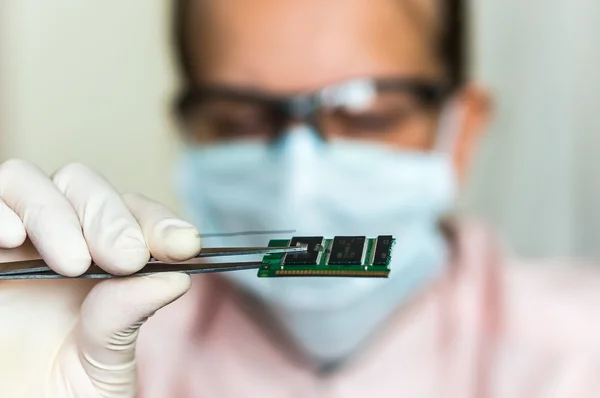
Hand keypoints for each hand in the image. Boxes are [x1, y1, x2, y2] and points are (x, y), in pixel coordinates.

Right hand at [0, 159, 200, 397]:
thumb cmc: (59, 392)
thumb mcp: (103, 362)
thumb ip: (128, 317)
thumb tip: (173, 278)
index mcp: (100, 262)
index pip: (133, 216)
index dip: (159, 222)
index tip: (183, 245)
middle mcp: (57, 242)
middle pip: (82, 186)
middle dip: (109, 216)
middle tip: (125, 259)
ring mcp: (14, 245)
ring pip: (28, 182)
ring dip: (54, 212)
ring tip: (72, 263)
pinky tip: (11, 239)